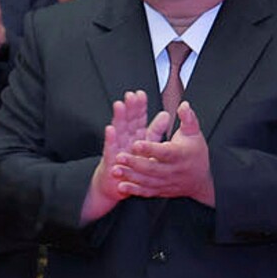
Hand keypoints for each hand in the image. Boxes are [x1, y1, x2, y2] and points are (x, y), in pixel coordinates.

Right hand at [80, 90, 155, 222]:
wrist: (116, 183)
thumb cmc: (133, 163)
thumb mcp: (148, 146)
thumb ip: (156, 130)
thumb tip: (166, 114)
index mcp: (136, 135)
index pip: (138, 118)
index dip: (139, 107)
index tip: (141, 94)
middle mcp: (125, 139)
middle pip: (128, 120)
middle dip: (129, 107)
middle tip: (131, 95)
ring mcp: (117, 148)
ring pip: (118, 130)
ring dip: (118, 118)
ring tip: (119, 105)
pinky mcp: (111, 159)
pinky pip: (111, 148)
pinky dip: (110, 138)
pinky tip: (110, 129)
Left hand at [113, 102, 214, 206]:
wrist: (200, 179)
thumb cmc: (196, 152)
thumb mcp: (194, 133)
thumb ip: (188, 118)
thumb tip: (183, 105)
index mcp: (180, 154)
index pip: (164, 152)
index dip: (150, 148)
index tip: (136, 143)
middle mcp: (173, 170)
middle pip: (152, 168)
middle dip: (134, 163)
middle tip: (119, 157)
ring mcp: (167, 182)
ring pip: (147, 181)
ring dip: (130, 176)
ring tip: (116, 170)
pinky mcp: (161, 191)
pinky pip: (147, 192)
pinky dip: (134, 190)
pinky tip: (122, 186)